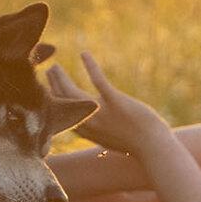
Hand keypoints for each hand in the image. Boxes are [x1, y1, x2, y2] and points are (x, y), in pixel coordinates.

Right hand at [47, 53, 171, 155]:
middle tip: (49, 72)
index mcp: (86, 132)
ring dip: (60, 77)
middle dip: (53, 85)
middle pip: (63, 101)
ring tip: (54, 66)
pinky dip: (90, 65)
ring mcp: (100, 111)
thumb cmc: (136, 145)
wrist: (152, 147)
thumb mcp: (111, 140)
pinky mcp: (114, 101)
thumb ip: (98, 131)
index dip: (53, 100)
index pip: (62, 114)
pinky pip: (97, 80)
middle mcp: (88, 122)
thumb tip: (94, 126)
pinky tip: (84, 54)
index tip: (48, 89)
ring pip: (72, 91)